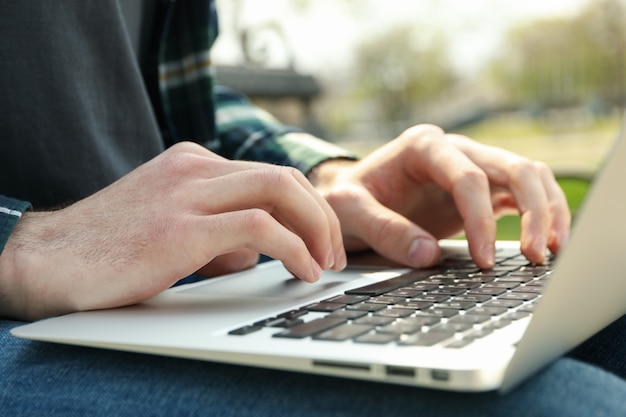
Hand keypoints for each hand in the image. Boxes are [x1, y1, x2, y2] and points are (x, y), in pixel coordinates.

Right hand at [0, 142, 345, 319]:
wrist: (48, 260)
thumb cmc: (109, 249)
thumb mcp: (172, 229)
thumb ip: (217, 236)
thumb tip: (254, 257)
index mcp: (192, 164)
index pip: (268, 174)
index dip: (307, 206)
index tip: (321, 239)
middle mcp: (193, 169)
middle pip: (283, 176)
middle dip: (322, 215)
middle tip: (335, 253)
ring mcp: (186, 194)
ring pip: (278, 190)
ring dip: (316, 228)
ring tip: (327, 264)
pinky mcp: (180, 228)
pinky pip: (258, 227)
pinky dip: (294, 247)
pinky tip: (304, 270)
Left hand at [310, 124, 570, 268]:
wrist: (350, 197)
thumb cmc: (347, 198)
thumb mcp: (349, 211)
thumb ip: (383, 229)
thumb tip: (428, 255)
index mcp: (422, 146)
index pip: (468, 177)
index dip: (481, 219)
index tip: (483, 259)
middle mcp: (453, 150)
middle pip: (514, 167)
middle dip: (534, 211)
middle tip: (534, 256)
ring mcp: (471, 166)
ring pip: (528, 176)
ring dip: (547, 211)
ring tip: (549, 252)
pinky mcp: (480, 189)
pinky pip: (521, 195)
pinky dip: (540, 216)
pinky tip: (545, 245)